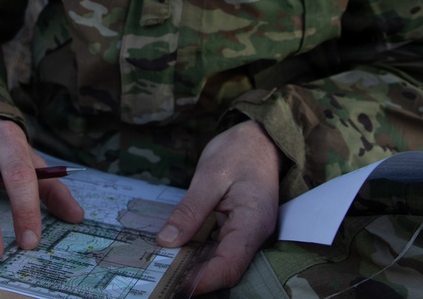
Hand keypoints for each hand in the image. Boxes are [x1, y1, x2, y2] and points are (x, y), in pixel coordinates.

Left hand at [156, 120, 280, 293]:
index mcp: (252, 223)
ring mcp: (247, 234)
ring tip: (162, 270)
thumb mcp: (209, 175)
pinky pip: (218, 248)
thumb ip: (190, 210)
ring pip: (220, 262)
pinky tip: (176, 253)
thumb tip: (166, 241)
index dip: (204, 281)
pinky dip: (198, 253)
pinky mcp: (237, 229)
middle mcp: (254, 235)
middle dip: (195, 279)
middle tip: (162, 280)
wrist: (260, 138)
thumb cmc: (239, 151)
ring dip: (194, 268)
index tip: (177, 287)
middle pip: (225, 269)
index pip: (230, 266)